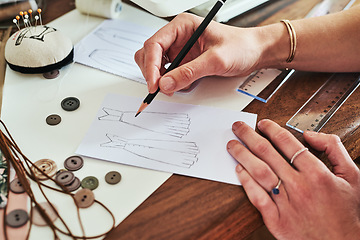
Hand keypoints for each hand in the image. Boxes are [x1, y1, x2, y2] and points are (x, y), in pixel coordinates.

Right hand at [135, 13, 261, 94]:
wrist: (255, 53)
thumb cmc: (241, 46)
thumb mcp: (216, 59)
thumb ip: (189, 72)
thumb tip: (166, 84)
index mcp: (182, 26)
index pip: (155, 44)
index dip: (151, 65)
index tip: (154, 84)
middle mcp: (178, 37)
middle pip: (150, 55)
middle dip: (153, 73)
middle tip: (161, 89)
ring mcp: (180, 51)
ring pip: (157, 66)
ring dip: (162, 80)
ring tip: (176, 87)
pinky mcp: (185, 63)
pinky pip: (169, 75)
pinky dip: (172, 83)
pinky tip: (184, 85)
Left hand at [227, 119, 359, 239]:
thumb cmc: (347, 213)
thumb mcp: (352, 176)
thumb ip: (334, 149)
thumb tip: (310, 135)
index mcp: (317, 173)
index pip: (287, 143)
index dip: (271, 129)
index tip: (262, 124)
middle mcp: (299, 186)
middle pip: (267, 153)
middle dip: (249, 136)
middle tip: (238, 127)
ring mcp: (286, 204)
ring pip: (259, 173)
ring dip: (242, 155)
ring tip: (232, 145)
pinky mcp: (277, 221)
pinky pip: (257, 198)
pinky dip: (246, 182)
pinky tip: (239, 171)